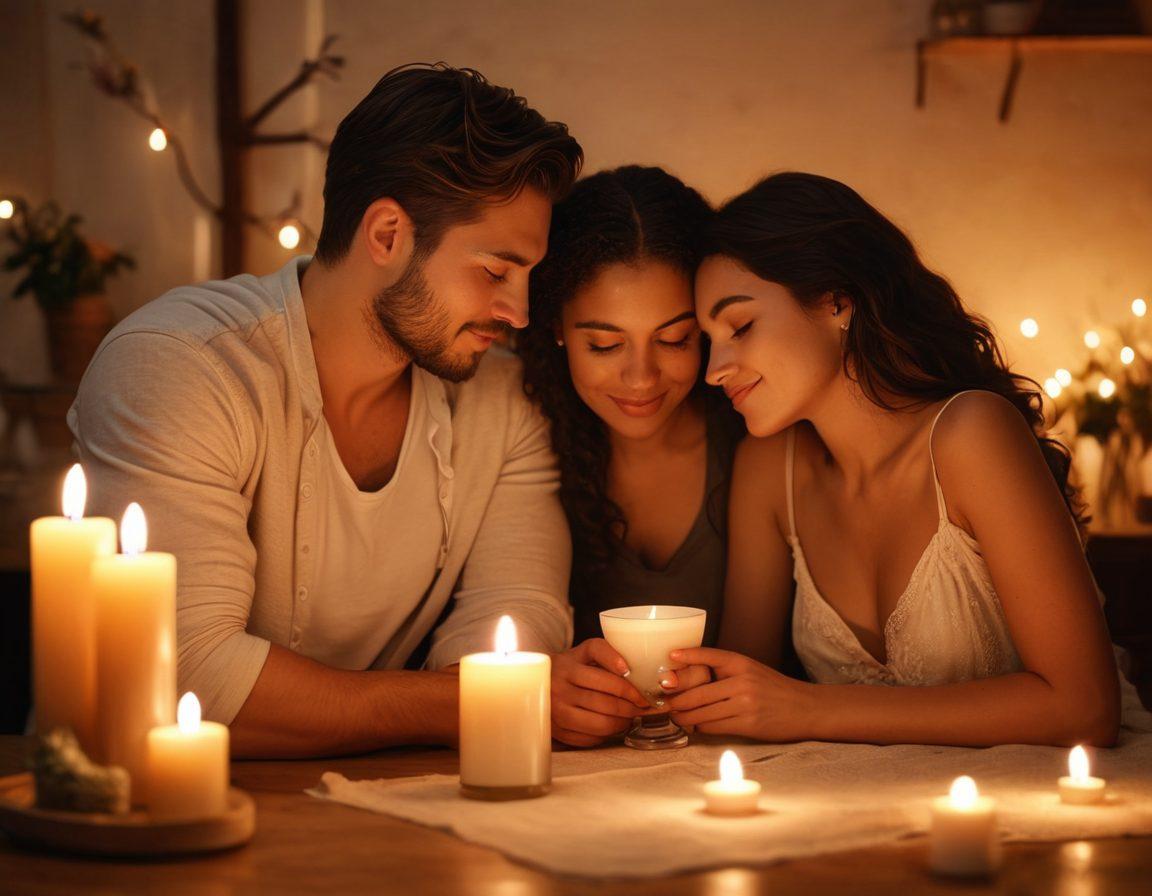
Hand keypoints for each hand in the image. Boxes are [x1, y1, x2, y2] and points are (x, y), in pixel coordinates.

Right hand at [551, 638, 649, 747]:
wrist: (535, 683)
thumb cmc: (570, 667)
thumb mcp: (584, 652)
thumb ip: (606, 653)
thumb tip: (632, 671)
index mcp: (568, 666)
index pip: (605, 679)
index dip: (629, 688)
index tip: (643, 693)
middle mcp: (559, 689)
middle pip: (607, 703)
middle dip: (631, 707)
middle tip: (643, 706)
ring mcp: (557, 712)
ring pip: (601, 724)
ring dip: (623, 722)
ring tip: (630, 716)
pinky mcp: (558, 731)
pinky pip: (591, 738)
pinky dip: (607, 734)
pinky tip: (613, 725)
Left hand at [664, 647, 811, 741]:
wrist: (805, 708)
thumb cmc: (774, 689)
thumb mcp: (751, 671)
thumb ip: (726, 672)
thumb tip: (690, 680)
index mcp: (741, 663)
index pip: (709, 655)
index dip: (688, 655)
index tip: (671, 656)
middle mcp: (742, 681)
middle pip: (697, 692)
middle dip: (676, 700)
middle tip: (664, 703)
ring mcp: (745, 704)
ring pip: (702, 712)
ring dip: (684, 717)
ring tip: (676, 717)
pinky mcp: (747, 724)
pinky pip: (713, 727)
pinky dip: (700, 727)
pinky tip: (696, 726)